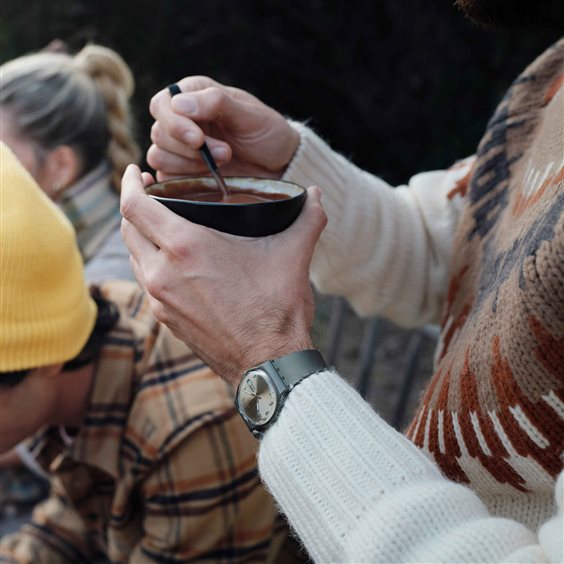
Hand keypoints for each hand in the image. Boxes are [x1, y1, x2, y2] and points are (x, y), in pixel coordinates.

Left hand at [120, 165, 326, 386]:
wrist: (268, 364)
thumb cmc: (277, 309)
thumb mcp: (293, 255)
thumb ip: (307, 218)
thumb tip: (317, 194)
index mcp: (186, 248)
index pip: (135, 206)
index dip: (129, 183)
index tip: (134, 171)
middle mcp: (163, 273)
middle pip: (128, 228)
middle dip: (134, 205)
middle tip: (149, 193)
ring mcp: (161, 300)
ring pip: (134, 257)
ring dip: (140, 236)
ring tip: (159, 225)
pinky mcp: (167, 319)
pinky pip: (147, 281)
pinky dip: (151, 263)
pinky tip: (172, 262)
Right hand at [147, 76, 299, 181]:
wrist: (279, 167)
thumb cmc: (267, 134)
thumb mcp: (250, 115)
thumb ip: (216, 103)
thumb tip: (178, 103)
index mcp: (194, 96)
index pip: (162, 104)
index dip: (175, 123)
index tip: (198, 139)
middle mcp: (182, 120)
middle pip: (159, 133)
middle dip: (191, 149)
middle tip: (226, 153)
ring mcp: (179, 149)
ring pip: (159, 156)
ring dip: (190, 164)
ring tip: (224, 163)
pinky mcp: (181, 174)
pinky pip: (165, 178)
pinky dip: (185, 180)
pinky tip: (209, 177)